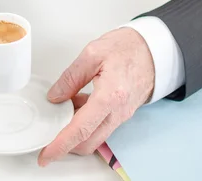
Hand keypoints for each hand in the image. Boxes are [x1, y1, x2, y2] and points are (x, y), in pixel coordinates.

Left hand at [38, 27, 154, 165]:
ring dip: (75, 131)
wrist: (155, 49)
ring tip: (61, 111)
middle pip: (87, 142)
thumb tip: (55, 96)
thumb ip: (70, 77)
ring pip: (94, 136)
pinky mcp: (122, 113)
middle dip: (65, 144)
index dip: (60, 145)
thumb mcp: (92, 53)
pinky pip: (101, 126)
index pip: (81, 129)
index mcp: (110, 96)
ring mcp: (122, 115)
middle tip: (47, 135)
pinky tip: (76, 105)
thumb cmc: (129, 47)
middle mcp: (118, 111)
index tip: (46, 154)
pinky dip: (85, 123)